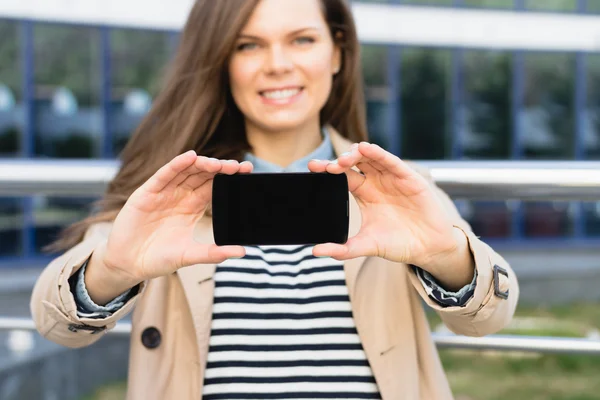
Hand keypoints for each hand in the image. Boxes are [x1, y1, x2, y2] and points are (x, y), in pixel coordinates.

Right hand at [101, 151, 252, 284]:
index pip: (214, 186)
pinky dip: (176, 165)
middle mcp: (180, 195)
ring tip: (218, 163)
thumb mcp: (190, 255)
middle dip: (220, 168)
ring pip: (185, 171)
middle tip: (238, 166)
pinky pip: (164, 175)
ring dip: (202, 164)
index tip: (246, 171)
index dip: (228, 177)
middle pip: (202, 175)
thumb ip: (214, 253)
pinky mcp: (146, 193)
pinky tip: (189, 158)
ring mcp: (163, 192)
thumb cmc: (159, 258)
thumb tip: (243, 251)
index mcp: (192, 206)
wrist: (128, 264)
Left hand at [307, 142, 458, 268]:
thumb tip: (315, 251)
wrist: (428, 248)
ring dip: (356, 154)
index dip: (328, 170)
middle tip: (326, 167)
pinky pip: (391, 161)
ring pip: (371, 157)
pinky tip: (366, 149)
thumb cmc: (398, 243)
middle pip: (354, 163)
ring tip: (343, 158)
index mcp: (364, 193)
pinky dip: (379, 154)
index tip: (312, 168)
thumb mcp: (367, 246)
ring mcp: (392, 177)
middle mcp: (376, 181)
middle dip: (339, 161)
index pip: (342, 176)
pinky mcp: (408, 177)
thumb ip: (342, 249)